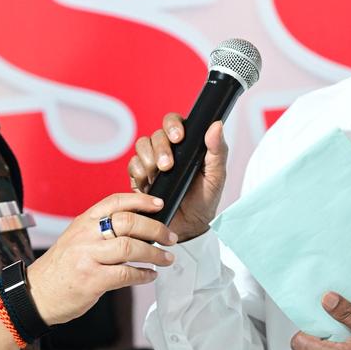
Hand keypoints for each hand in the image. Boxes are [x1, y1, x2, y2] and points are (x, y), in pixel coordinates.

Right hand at [26, 192, 176, 325]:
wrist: (36, 294)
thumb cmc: (60, 268)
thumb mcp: (76, 239)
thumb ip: (100, 229)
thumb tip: (137, 226)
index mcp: (83, 222)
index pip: (115, 201)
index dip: (141, 201)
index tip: (159, 205)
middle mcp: (85, 236)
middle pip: (128, 223)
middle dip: (156, 229)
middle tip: (170, 237)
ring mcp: (87, 258)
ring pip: (130, 248)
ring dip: (154, 254)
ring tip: (166, 258)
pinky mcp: (91, 280)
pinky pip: (125, 275)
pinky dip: (143, 275)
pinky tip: (150, 275)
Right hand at [126, 114, 227, 241]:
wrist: (189, 227)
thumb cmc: (205, 199)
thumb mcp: (216, 176)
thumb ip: (218, 151)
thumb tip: (217, 126)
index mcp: (186, 144)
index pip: (173, 122)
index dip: (172, 125)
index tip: (178, 137)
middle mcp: (167, 150)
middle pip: (155, 135)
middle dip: (160, 148)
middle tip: (167, 166)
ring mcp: (152, 163)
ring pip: (141, 146)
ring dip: (148, 159)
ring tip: (159, 175)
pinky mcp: (140, 177)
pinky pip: (133, 166)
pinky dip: (139, 172)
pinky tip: (150, 184)